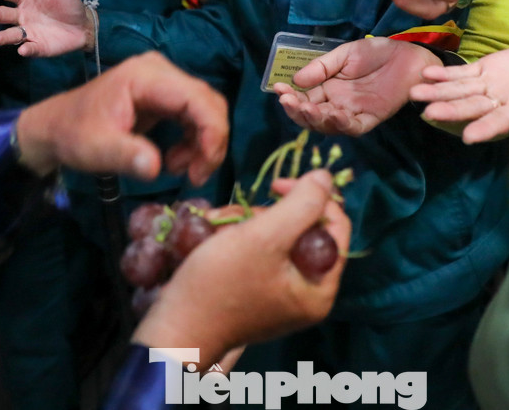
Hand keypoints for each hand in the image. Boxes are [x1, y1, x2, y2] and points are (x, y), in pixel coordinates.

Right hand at [0, 0, 90, 56]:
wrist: (82, 26)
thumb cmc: (68, 4)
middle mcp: (22, 15)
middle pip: (6, 14)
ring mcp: (28, 32)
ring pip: (12, 34)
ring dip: (3, 37)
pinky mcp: (38, 46)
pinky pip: (30, 48)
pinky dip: (26, 50)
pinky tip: (23, 50)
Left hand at [15, 51, 226, 181]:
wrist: (55, 127)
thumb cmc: (73, 134)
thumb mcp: (96, 149)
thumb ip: (126, 156)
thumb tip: (156, 168)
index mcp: (146, 77)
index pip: (197, 97)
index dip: (212, 132)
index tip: (203, 168)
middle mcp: (161, 72)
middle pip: (208, 102)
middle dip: (210, 142)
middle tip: (196, 176)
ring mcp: (163, 82)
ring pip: (205, 110)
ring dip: (202, 144)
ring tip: (180, 170)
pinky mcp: (164, 96)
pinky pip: (193, 116)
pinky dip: (193, 141)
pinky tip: (174, 160)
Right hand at [134, 170, 349, 364]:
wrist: (172, 330)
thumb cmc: (220, 285)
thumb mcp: (264, 237)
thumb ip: (301, 204)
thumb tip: (326, 177)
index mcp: (320, 288)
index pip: (336, 227)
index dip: (312, 196)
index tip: (276, 185)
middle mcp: (306, 295)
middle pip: (303, 231)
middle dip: (267, 214)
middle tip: (238, 216)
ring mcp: (279, 296)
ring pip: (275, 238)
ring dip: (246, 223)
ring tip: (217, 227)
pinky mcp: (255, 294)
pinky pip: (257, 254)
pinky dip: (236, 240)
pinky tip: (213, 239)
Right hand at [275, 37, 440, 135]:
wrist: (407, 55)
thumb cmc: (376, 53)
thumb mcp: (344, 55)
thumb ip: (321, 68)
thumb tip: (295, 81)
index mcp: (328, 89)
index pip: (303, 100)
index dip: (290, 98)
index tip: (278, 90)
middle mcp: (337, 105)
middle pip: (312, 117)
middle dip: (297, 111)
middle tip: (287, 101)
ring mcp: (353, 113)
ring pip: (328, 125)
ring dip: (314, 119)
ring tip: (304, 108)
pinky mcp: (370, 119)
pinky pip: (352, 127)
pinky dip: (340, 124)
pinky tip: (331, 114)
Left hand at [412, 44, 508, 142]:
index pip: (500, 122)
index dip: (485, 128)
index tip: (468, 136)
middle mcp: (501, 102)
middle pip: (472, 107)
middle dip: (450, 109)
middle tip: (427, 112)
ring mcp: (492, 86)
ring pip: (461, 90)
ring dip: (438, 91)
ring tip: (415, 92)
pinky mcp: (488, 69)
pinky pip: (463, 72)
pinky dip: (445, 74)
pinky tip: (427, 73)